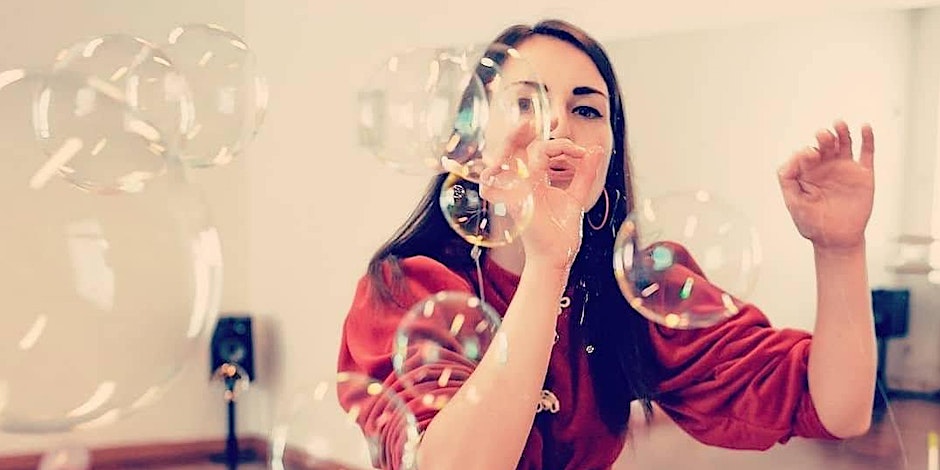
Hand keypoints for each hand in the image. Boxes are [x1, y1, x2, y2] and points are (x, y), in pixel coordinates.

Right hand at [479, 124, 604, 269]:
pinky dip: (505, 168)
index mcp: (536, 181)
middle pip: (514, 150)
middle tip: (539, 118)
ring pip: (507, 158)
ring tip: (526, 125)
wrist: (556, 258)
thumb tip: (596, 149)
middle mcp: (524, 184)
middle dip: (521, 131)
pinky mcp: (517, 202)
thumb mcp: (576, 197)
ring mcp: (518, 192)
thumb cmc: (561, 233)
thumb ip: (584, 173)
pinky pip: (509, 178)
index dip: (558, 142)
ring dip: (512, 139)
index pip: (539, 151)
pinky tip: (518, 156)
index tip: (580, 148)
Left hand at [777, 121, 874, 251]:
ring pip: (844, 144)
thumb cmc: (812, 223)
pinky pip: (867, 153)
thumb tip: (791, 160)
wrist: (836, 240)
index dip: (806, 151)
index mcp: (808, 172)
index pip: (805, 154)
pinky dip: (867, 139)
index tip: (808, 155)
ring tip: (838, 124)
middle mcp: (826, 167)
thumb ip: (787, 180)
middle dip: (823, 137)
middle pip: (825, 144)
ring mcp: (845, 169)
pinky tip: (864, 127)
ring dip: (841, 132)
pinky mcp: (863, 175)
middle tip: (822, 136)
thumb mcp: (793, 202)